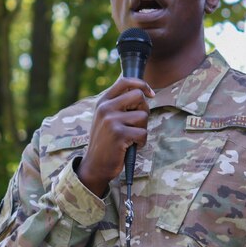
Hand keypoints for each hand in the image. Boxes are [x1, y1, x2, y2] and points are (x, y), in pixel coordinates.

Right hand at [76, 77, 154, 195]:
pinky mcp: (119, 134)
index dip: (141, 84)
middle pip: (138, 96)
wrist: (94, 165)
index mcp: (103, 102)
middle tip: (137, 123)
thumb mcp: (106, 118)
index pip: (125, 81)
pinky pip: (143, 133)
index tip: (150, 94)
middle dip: (144, 109)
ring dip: (142, 129)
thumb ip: (119, 104)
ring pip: (143, 116)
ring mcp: (111, 121)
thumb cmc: (106, 141)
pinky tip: (131, 146)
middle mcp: (105, 108)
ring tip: (130, 138)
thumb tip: (142, 92)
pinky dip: (141, 142)